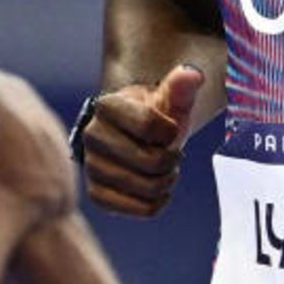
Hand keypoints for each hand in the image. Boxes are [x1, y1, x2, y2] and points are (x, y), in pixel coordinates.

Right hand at [77, 64, 203, 216]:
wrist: (133, 136)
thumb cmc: (155, 115)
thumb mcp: (169, 99)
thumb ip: (181, 87)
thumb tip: (192, 74)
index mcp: (107, 106)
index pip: (151, 125)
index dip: (171, 132)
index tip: (169, 129)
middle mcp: (91, 135)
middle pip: (152, 161)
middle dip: (172, 160)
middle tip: (172, 154)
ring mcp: (91, 166)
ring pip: (148, 188)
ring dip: (166, 181)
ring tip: (164, 170)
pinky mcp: (96, 194)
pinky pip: (139, 209)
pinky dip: (157, 202)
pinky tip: (157, 189)